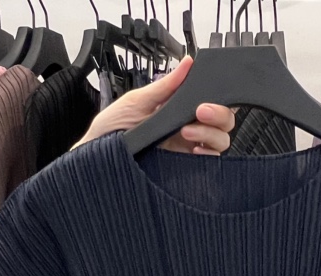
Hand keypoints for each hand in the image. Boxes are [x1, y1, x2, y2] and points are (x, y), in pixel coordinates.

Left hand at [75, 56, 234, 154]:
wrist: (97, 159)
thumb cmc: (110, 131)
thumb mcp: (137, 101)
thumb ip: (165, 86)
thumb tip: (187, 63)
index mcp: (177, 109)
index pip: (211, 102)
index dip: (218, 98)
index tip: (206, 97)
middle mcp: (187, 128)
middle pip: (223, 121)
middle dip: (218, 114)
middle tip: (199, 112)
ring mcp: (188, 149)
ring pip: (220, 140)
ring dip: (210, 133)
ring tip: (186, 132)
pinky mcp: (186, 168)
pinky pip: (210, 162)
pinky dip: (208, 154)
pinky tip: (193, 150)